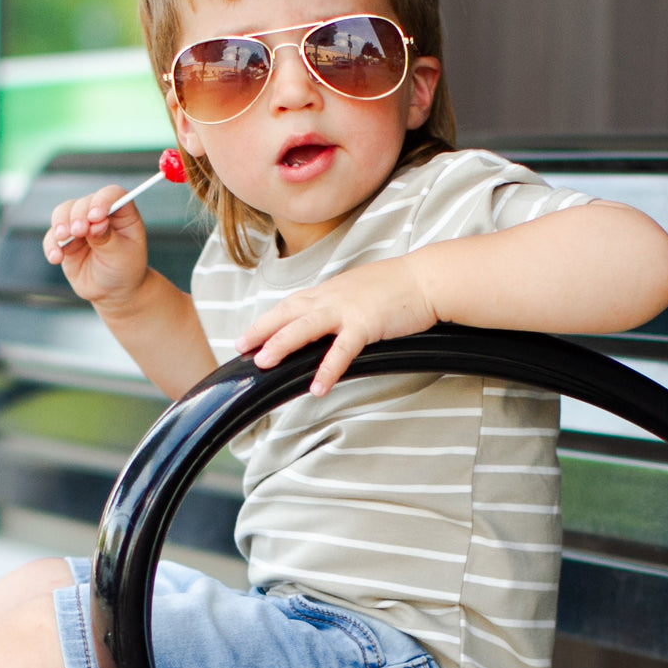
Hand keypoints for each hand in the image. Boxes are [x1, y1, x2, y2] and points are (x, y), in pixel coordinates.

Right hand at [43, 185, 148, 308]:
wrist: (113, 291)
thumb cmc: (124, 269)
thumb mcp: (122, 255)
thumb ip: (107, 238)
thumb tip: (96, 223)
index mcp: (121, 212)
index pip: (112, 195)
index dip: (102, 200)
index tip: (96, 216)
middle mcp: (98, 213)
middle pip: (83, 203)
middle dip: (78, 215)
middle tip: (78, 231)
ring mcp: (79, 225)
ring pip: (63, 213)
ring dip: (60, 224)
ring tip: (63, 239)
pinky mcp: (65, 240)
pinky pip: (52, 237)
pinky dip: (51, 245)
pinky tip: (56, 257)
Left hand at [235, 257, 438, 395]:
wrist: (427, 279)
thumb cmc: (398, 287)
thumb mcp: (359, 292)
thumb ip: (339, 305)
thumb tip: (326, 323)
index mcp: (329, 291)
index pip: (290, 305)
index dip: (266, 320)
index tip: (247, 335)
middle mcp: (332, 297)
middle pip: (288, 313)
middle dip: (261, 330)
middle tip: (240, 347)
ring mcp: (347, 309)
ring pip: (305, 327)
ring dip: (282, 344)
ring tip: (264, 363)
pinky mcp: (366, 324)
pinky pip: (342, 350)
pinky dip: (328, 369)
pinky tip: (318, 388)